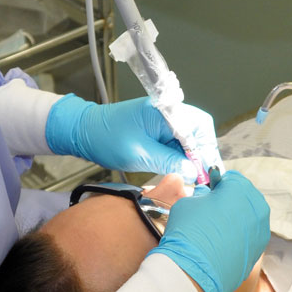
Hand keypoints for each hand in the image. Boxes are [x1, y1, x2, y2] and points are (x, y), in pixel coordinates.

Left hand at [45, 95, 216, 181]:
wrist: (84, 132)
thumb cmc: (108, 138)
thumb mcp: (140, 154)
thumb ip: (169, 161)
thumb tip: (193, 171)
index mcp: (166, 111)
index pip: (199, 127)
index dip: (207, 150)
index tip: (207, 172)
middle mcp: (168, 113)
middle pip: (198, 132)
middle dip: (202, 155)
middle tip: (203, 179)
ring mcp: (163, 121)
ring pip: (188, 139)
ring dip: (191, 158)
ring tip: (193, 180)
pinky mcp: (156, 130)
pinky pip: (175, 143)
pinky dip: (180, 157)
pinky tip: (181, 172)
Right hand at [151, 171, 269, 291]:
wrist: (194, 272)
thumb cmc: (189, 231)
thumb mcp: (189, 202)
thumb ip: (203, 195)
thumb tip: (208, 198)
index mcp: (242, 189)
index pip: (231, 178)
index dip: (217, 185)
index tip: (207, 194)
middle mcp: (258, 208)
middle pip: (244, 197)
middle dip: (229, 201)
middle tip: (210, 212)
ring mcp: (261, 232)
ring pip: (248, 218)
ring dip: (235, 220)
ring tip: (214, 231)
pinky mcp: (258, 252)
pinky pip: (247, 237)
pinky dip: (237, 238)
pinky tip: (219, 246)